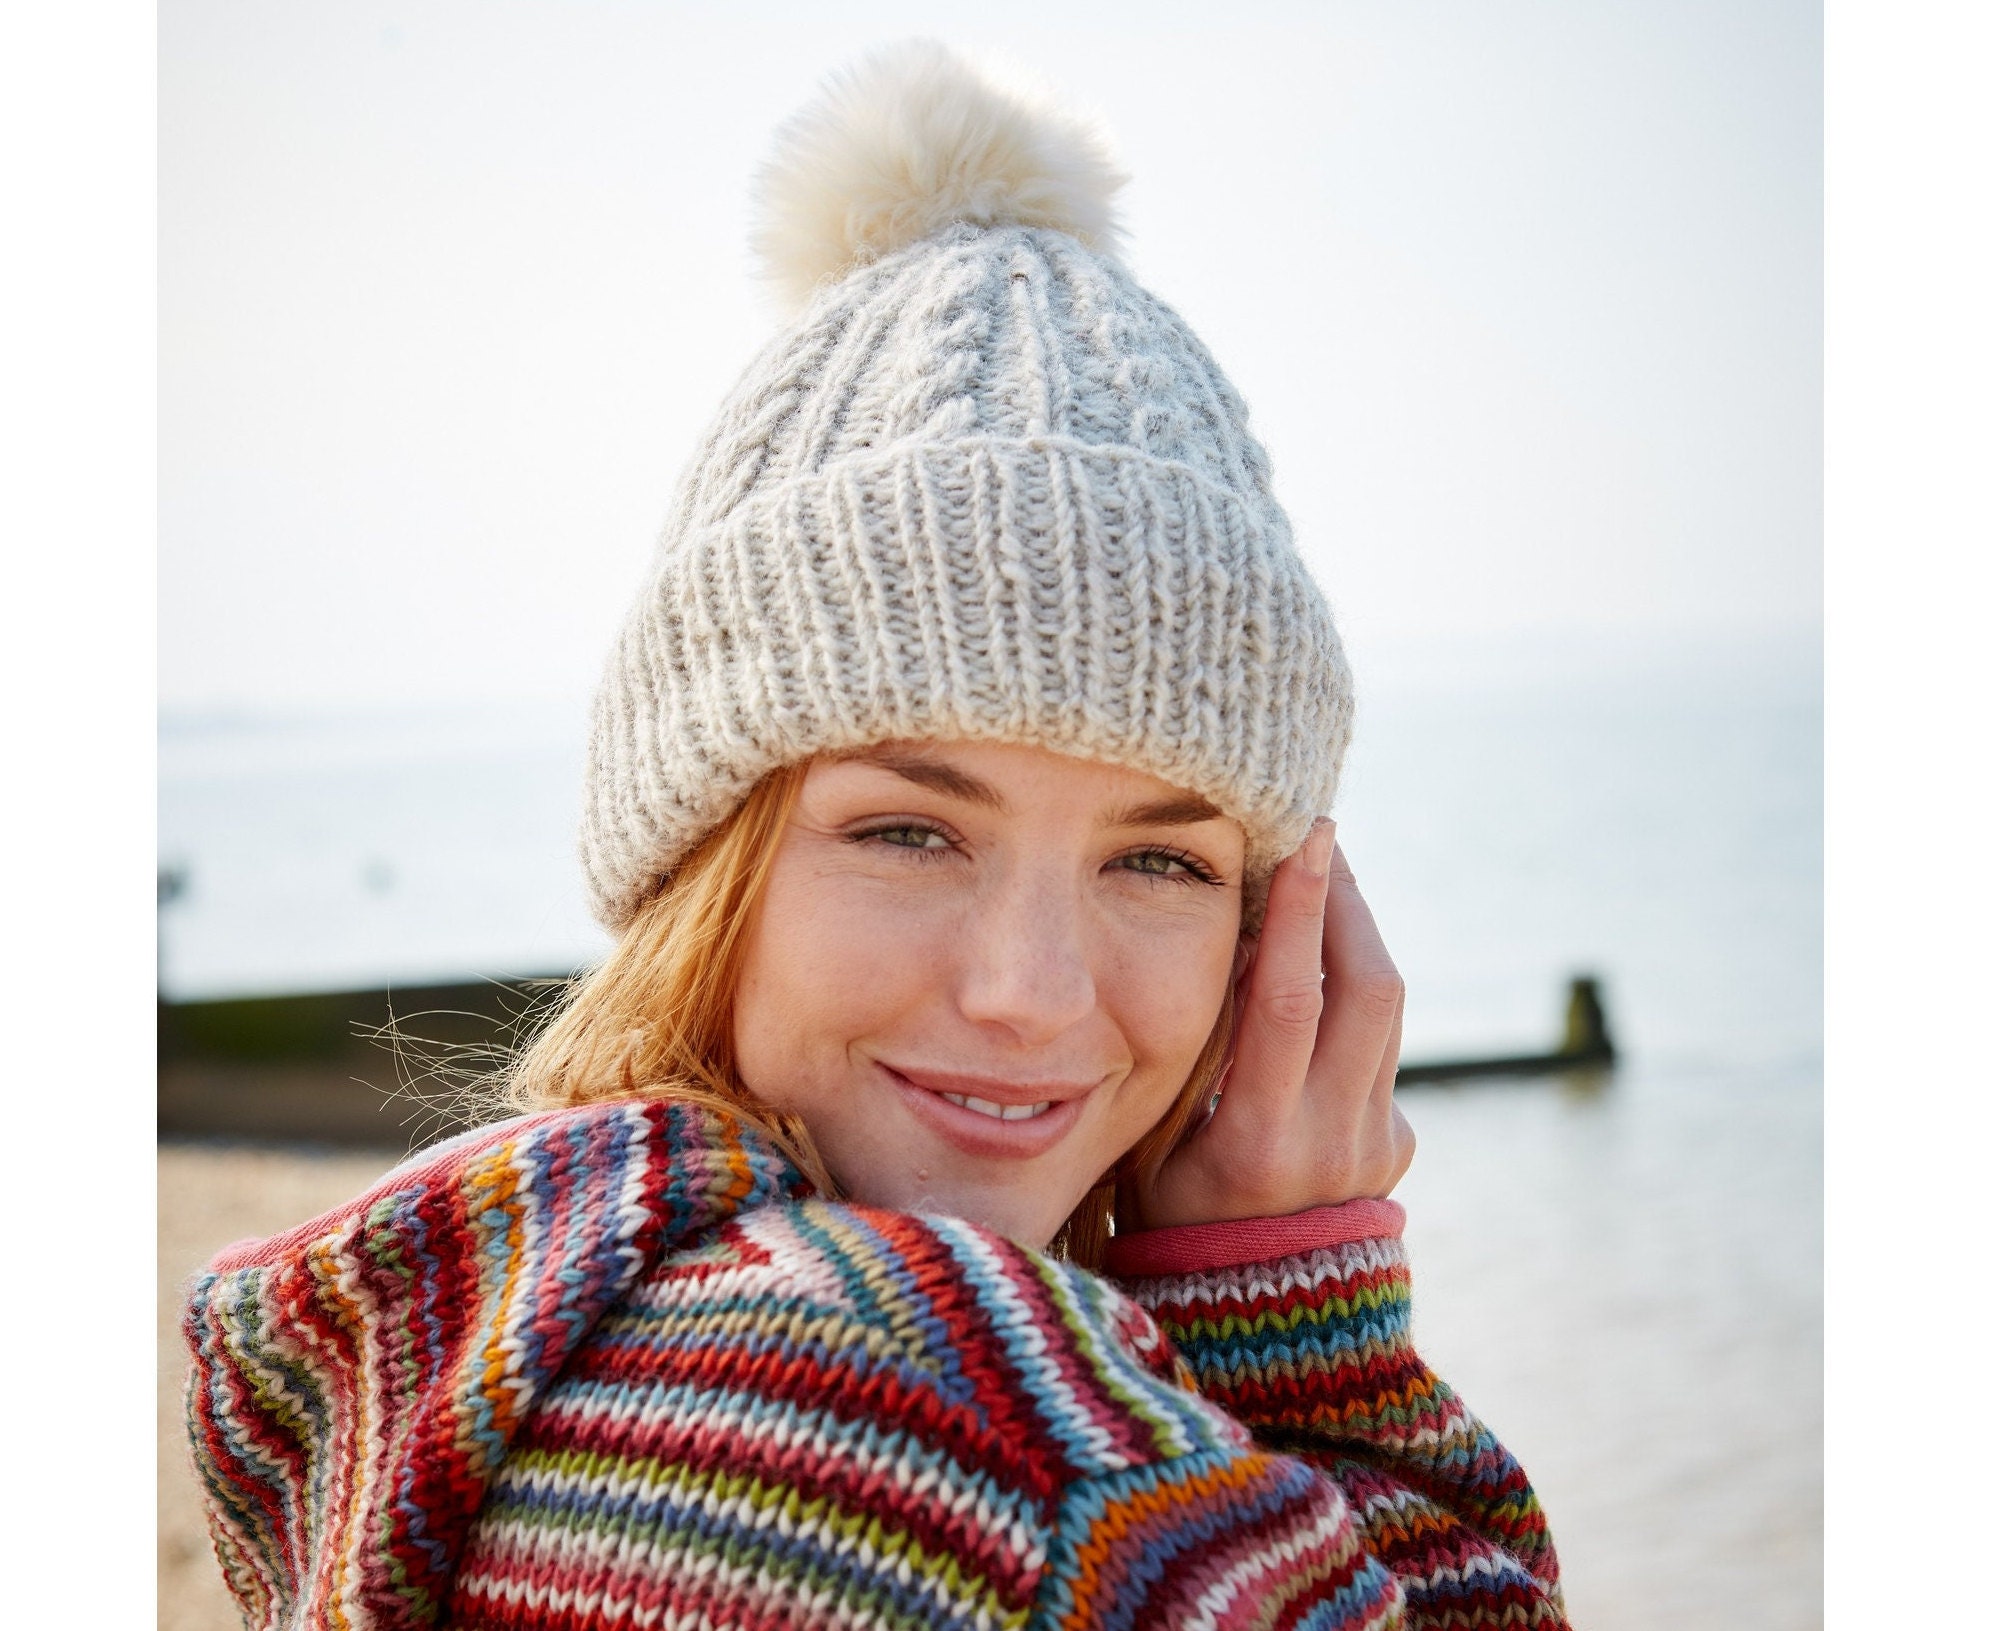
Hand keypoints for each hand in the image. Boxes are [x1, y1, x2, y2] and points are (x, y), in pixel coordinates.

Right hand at [1119, 821, 1415, 1230]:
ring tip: (1321, 881)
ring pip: (1386, 1008)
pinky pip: (1380, 1045)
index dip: (1301, 913)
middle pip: (1369, 988)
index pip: (1293, 1002)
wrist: (1267, 1325)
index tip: (1307, 836)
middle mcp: (1335, 1137)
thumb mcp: (1154, 1151)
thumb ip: (1190, 1061)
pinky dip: (1350, 995)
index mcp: (1260, 1142)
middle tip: (1318, 838)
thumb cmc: (1178, 1226)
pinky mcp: (1399, 1139)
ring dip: (1357, 935)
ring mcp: (1378, 1140)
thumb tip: (1228, 949)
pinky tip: (1317, 972)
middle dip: (1346, 900)